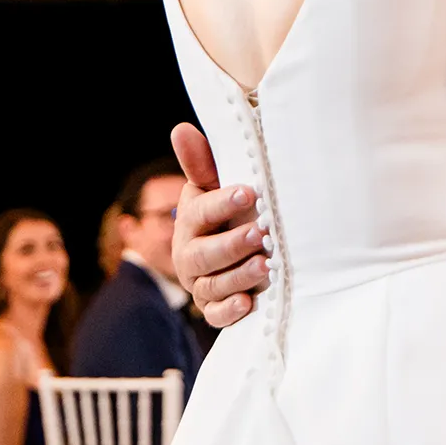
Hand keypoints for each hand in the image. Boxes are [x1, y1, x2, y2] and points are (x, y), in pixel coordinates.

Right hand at [169, 123, 268, 327]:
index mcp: (191, 221)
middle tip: (260, 233)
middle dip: (231, 244)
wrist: (237, 253)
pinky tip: (247, 303)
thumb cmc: (230, 212)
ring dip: (237, 276)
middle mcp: (190, 254)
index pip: (199, 213)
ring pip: (212, 284)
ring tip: (265, 265)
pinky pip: (216, 315)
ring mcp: (201, 283)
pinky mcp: (214, 307)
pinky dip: (229, 310)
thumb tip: (181, 129)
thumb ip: (202, 163)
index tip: (247, 192)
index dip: (221, 203)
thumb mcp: (217, 187)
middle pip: (202, 254)